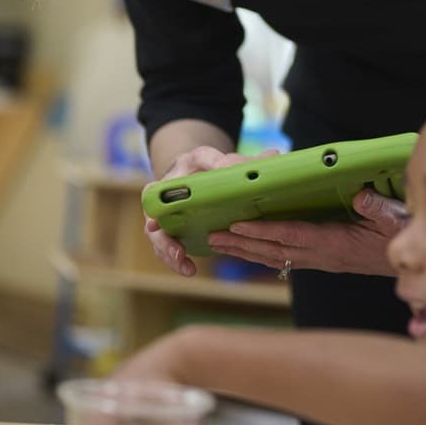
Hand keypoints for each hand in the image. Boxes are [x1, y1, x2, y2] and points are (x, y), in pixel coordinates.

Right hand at [143, 146, 280, 277]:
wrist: (193, 175)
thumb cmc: (209, 166)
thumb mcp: (222, 159)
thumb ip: (242, 160)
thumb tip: (273, 155)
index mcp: (177, 175)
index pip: (164, 185)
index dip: (160, 203)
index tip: (156, 223)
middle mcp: (165, 197)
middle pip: (153, 216)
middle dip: (163, 238)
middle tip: (177, 252)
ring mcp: (165, 216)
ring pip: (158, 236)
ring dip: (169, 253)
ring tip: (186, 266)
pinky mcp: (172, 232)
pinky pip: (168, 248)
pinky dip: (177, 260)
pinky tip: (190, 269)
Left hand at [206, 189, 407, 276]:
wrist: (407, 262)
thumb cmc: (400, 237)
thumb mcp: (395, 219)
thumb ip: (377, 208)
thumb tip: (360, 195)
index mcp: (335, 243)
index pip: (293, 235)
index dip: (265, 230)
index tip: (239, 224)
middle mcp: (321, 255)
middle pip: (274, 249)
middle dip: (243, 243)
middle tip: (213, 236)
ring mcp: (319, 261)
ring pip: (275, 257)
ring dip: (245, 252)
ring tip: (218, 245)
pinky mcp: (320, 260)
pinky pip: (284, 258)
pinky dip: (262, 254)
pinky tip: (246, 250)